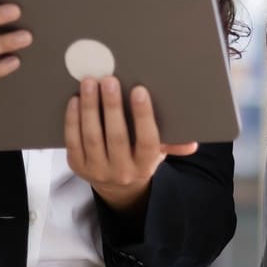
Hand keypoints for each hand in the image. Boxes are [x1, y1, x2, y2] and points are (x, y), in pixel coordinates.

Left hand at [65, 75, 198, 214]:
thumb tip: (192, 143)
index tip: (139, 90)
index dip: (143, 115)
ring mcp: (97, 170)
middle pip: (116, 137)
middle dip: (112, 106)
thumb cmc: (140, 157)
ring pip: (92, 137)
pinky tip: (75, 100)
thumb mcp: (158, 152)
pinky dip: (73, 120)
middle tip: (109, 80)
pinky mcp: (78, 167)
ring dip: (90, 108)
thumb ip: (173, 144)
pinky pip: (73, 141)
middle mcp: (122, 171)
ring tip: (90, 83)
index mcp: (145, 164)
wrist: (117, 187)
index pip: (148, 140)